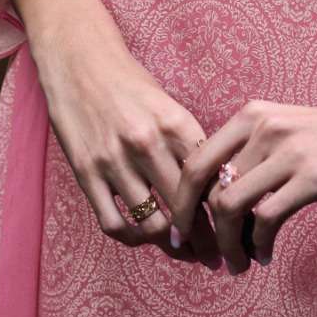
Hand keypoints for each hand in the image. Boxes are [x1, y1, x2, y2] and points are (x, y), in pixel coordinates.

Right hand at [24, 0, 224, 270]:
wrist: (80, 60)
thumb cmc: (130, 84)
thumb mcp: (167, 105)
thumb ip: (187, 143)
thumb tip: (215, 188)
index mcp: (175, 121)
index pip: (211, 179)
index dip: (227, 210)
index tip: (236, 228)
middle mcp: (147, 142)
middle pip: (187, 208)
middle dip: (205, 239)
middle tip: (215, 255)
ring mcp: (115, 160)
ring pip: (152, 223)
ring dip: (172, 244)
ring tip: (184, 252)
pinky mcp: (86, 172)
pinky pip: (114, 223)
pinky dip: (132, 238)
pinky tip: (143, 237)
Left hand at [169, 96, 316, 273]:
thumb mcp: (288, 133)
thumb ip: (252, 154)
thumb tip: (215, 199)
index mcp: (253, 114)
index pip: (196, 159)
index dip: (182, 202)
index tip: (183, 234)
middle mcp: (264, 125)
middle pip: (205, 186)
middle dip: (196, 228)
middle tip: (206, 257)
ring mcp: (288, 149)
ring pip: (230, 206)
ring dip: (227, 245)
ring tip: (238, 263)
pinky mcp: (313, 175)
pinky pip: (265, 219)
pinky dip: (258, 246)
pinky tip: (265, 256)